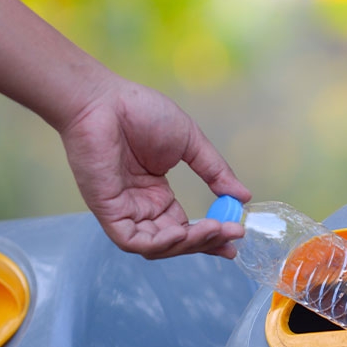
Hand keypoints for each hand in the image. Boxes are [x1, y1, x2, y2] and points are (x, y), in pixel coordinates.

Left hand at [59, 75, 250, 258]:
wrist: (104, 100)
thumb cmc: (140, 112)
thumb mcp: (190, 142)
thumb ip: (215, 171)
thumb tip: (243, 197)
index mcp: (157, 195)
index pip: (186, 228)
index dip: (211, 236)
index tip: (236, 236)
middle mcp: (141, 208)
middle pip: (176, 242)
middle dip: (206, 242)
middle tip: (233, 234)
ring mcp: (124, 211)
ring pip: (158, 247)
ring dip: (188, 244)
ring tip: (214, 228)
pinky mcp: (108, 211)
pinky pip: (134, 241)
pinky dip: (160, 244)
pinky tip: (182, 232)